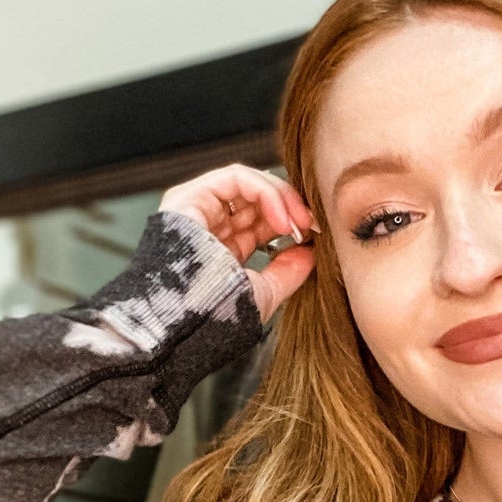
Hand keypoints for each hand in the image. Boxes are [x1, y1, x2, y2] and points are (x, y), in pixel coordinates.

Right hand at [159, 163, 318, 324]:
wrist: (185, 322)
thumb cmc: (215, 318)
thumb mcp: (261, 294)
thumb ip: (286, 273)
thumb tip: (310, 254)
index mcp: (222, 249)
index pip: (260, 220)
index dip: (290, 221)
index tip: (315, 235)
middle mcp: (209, 226)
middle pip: (256, 199)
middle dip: (289, 206)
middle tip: (313, 224)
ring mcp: (197, 209)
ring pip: (249, 183)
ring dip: (281, 197)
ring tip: (299, 221)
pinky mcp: (190, 196)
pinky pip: (235, 179)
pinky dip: (265, 192)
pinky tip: (281, 218)